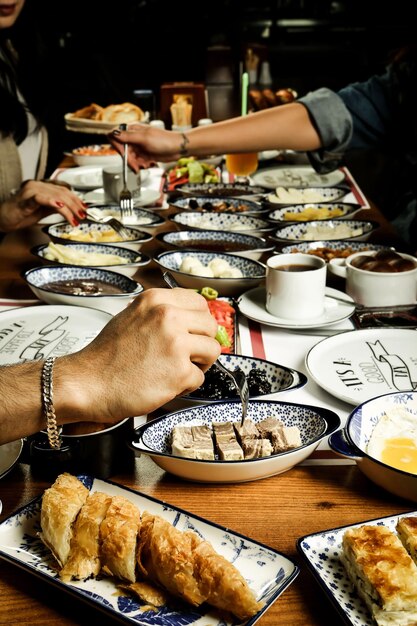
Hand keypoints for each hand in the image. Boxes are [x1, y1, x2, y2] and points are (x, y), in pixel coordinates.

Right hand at [0, 180, 85, 231]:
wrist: (3, 219)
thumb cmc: (21, 214)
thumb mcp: (43, 211)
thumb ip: (56, 208)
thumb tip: (72, 210)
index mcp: (42, 187)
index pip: (64, 190)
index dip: (76, 200)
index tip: (84, 209)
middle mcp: (37, 186)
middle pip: (62, 193)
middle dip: (75, 206)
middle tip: (82, 215)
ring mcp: (31, 191)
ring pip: (55, 196)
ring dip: (68, 209)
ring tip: (74, 217)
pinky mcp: (24, 199)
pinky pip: (39, 198)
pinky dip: (51, 202)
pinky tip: (59, 207)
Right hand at [57, 288, 220, 423]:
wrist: (87, 383)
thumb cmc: (106, 356)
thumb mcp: (131, 316)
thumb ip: (160, 313)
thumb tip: (189, 319)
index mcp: (156, 300)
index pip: (199, 303)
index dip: (199, 322)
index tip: (194, 333)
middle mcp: (168, 317)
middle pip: (211, 326)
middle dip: (202, 343)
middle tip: (186, 356)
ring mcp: (176, 344)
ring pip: (212, 351)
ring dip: (198, 364)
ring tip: (176, 370)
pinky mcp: (180, 372)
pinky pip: (199, 378)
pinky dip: (185, 386)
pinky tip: (165, 384)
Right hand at [108, 124, 182, 170]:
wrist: (177, 148)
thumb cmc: (164, 140)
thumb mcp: (144, 138)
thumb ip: (128, 137)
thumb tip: (113, 133)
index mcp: (132, 130)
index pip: (115, 136)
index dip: (117, 146)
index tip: (123, 153)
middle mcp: (134, 138)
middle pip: (122, 150)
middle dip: (128, 159)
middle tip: (135, 165)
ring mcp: (139, 146)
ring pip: (129, 157)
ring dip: (135, 163)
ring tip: (144, 165)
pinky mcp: (144, 154)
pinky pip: (136, 161)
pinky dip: (140, 165)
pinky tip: (147, 164)